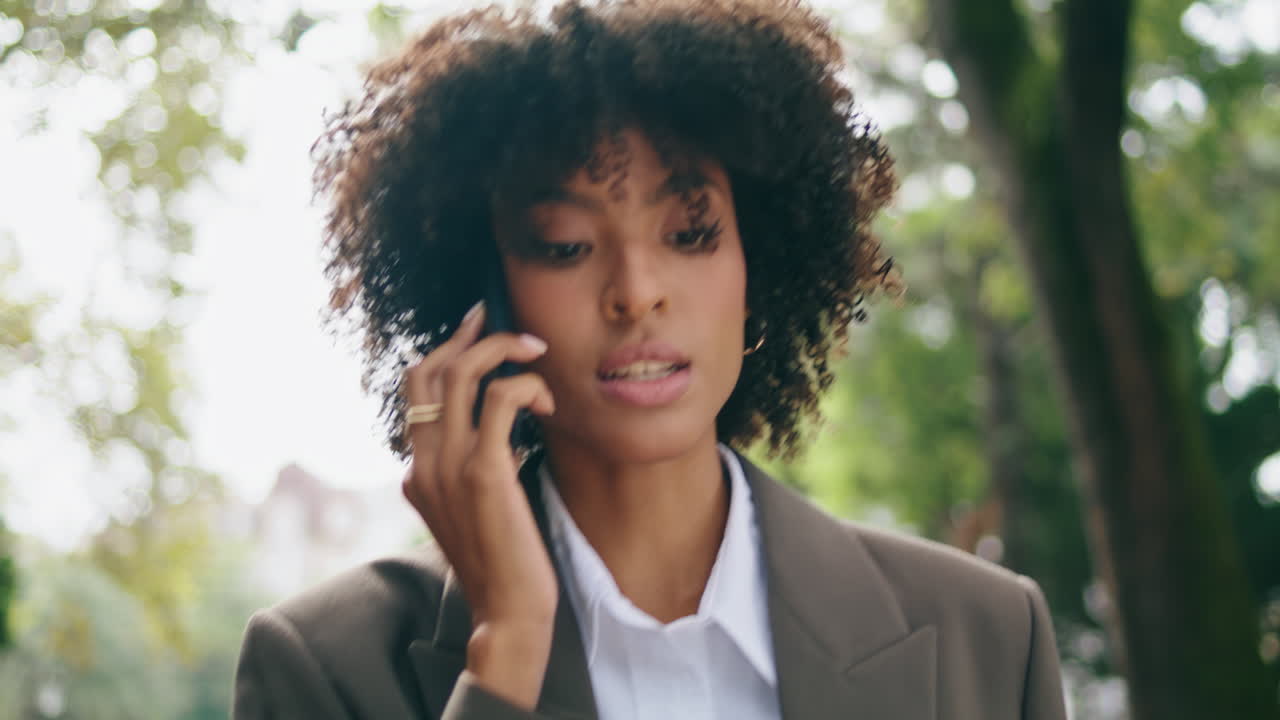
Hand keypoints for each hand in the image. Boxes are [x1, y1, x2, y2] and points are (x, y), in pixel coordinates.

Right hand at [400, 301, 558, 708]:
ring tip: (537, 353)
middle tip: (502, 321)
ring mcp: (448, 466)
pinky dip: (526, 385)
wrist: (508, 613)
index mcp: (416, 471)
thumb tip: (502, 431)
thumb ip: (474, 468)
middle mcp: (423, 463)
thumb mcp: (475, 510)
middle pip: (428, 370)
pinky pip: (500, 398)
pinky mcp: (484, 473)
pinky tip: (547, 402)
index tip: (476, 330)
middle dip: (468, 335)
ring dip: (503, 348)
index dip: (446, 351)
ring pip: (462, 372)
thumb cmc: (503, 563)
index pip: (417, 390)